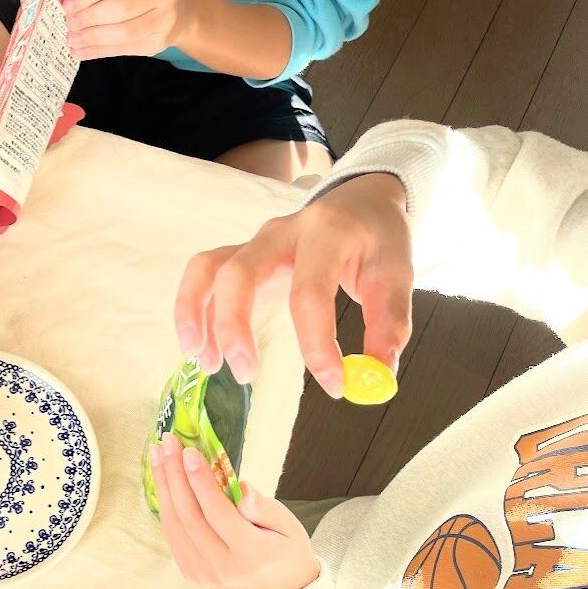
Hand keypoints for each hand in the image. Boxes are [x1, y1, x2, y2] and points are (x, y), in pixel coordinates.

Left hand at [63, 0, 189, 59]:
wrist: (174, 10)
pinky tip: (81, 51)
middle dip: (90, 18)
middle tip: (69, 23)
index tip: (68, 4)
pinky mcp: (157, 42)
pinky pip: (125, 49)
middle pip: (121, 9)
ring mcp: (164, 20)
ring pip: (124, 33)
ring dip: (93, 38)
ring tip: (72, 39)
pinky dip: (99, 51)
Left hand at [149, 433, 318, 588]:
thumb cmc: (286, 549)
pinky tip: (163, 478)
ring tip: (158, 453)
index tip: (189, 451)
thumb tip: (239, 487)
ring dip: (163, 485)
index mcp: (252, 555)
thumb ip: (264, 507)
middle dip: (175, 475)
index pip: (218, 514)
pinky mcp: (190, 572)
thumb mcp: (288, 525)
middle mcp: (222, 568)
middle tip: (168, 442)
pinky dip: (165, 503)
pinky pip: (172, 533)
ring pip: (174, 524)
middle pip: (189, 516)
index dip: (200, 481)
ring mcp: (202, 573)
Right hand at [175, 173, 413, 397]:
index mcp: (325, 231)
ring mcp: (254, 242)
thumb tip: (379, 375)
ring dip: (195, 315)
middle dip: (234, 326)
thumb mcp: (396, 272)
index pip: (311, 291)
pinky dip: (193, 314)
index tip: (335, 385)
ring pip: (207, 269)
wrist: (358, 203)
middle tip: (245, 374)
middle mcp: (280, 231)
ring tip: (206, 362)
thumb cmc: (375, 240)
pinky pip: (202, 278)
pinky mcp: (240, 256)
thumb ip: (389, 322)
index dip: (318, 344)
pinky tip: (204, 353)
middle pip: (239, 272)